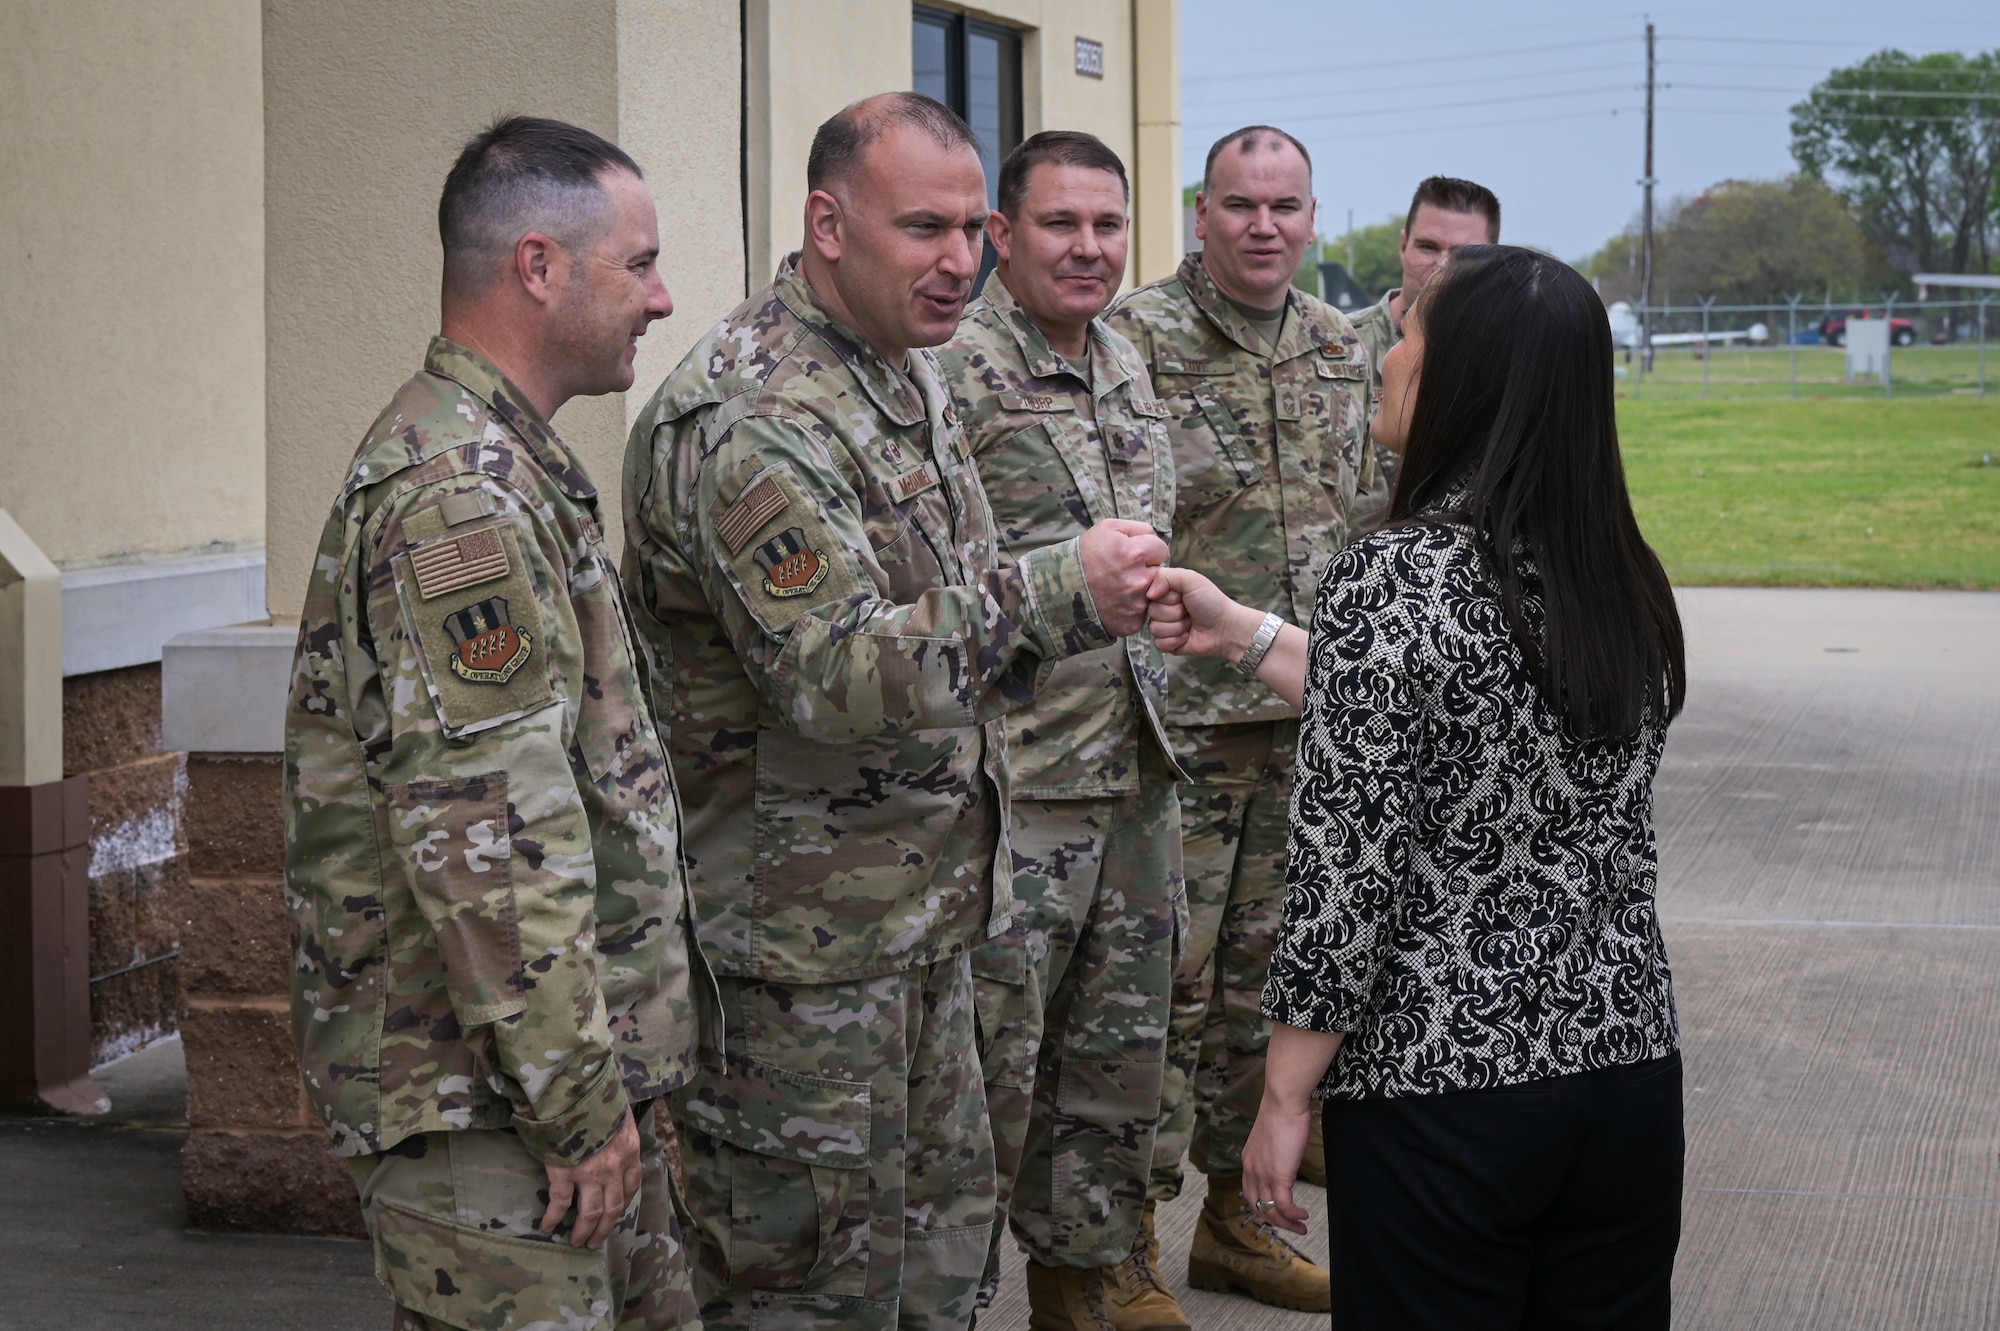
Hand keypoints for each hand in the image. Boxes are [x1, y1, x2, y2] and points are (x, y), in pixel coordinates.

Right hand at [541, 1108, 641, 1248]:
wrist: (574, 1089)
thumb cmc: (596, 1095)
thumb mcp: (618, 1112)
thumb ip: (616, 1130)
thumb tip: (609, 1136)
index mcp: (629, 1150)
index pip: (632, 1185)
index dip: (623, 1203)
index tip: (616, 1214)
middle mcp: (614, 1166)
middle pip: (613, 1207)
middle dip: (604, 1228)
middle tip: (595, 1242)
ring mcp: (589, 1172)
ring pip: (591, 1212)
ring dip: (583, 1230)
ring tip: (576, 1241)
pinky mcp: (564, 1173)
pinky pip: (559, 1203)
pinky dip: (553, 1217)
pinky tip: (547, 1226)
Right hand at [1079, 519, 1169, 636]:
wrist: (1061, 588)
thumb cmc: (1084, 555)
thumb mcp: (1107, 528)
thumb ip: (1138, 528)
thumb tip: (1154, 537)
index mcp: (1136, 554)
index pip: (1162, 549)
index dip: (1148, 550)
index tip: (1135, 554)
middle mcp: (1139, 581)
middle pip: (1160, 572)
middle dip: (1146, 569)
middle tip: (1124, 571)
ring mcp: (1136, 604)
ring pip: (1154, 593)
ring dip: (1142, 588)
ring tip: (1119, 586)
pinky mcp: (1132, 622)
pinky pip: (1142, 611)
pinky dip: (1133, 607)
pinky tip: (1117, 601)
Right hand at [1145, 565, 1264, 660]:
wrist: (1226, 628)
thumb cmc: (1212, 602)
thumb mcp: (1191, 579)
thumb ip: (1166, 576)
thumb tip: (1149, 593)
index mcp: (1166, 591)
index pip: (1148, 593)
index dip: (1165, 596)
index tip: (1180, 595)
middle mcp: (1163, 608)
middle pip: (1151, 612)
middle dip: (1174, 612)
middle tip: (1189, 611)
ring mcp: (1165, 626)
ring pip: (1155, 629)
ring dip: (1177, 627)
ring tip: (1190, 623)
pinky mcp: (1167, 644)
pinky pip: (1159, 644)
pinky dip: (1175, 641)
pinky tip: (1187, 636)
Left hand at [1241, 1101, 1313, 1235]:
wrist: (1283, 1103)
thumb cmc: (1282, 1114)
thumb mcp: (1272, 1139)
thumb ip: (1274, 1154)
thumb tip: (1285, 1162)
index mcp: (1248, 1161)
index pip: (1250, 1194)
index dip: (1263, 1207)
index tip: (1277, 1213)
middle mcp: (1251, 1171)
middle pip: (1258, 1207)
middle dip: (1275, 1221)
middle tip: (1291, 1226)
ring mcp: (1263, 1175)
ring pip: (1271, 1211)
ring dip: (1287, 1223)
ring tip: (1301, 1227)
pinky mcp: (1278, 1176)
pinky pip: (1284, 1206)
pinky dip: (1293, 1215)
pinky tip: (1303, 1215)